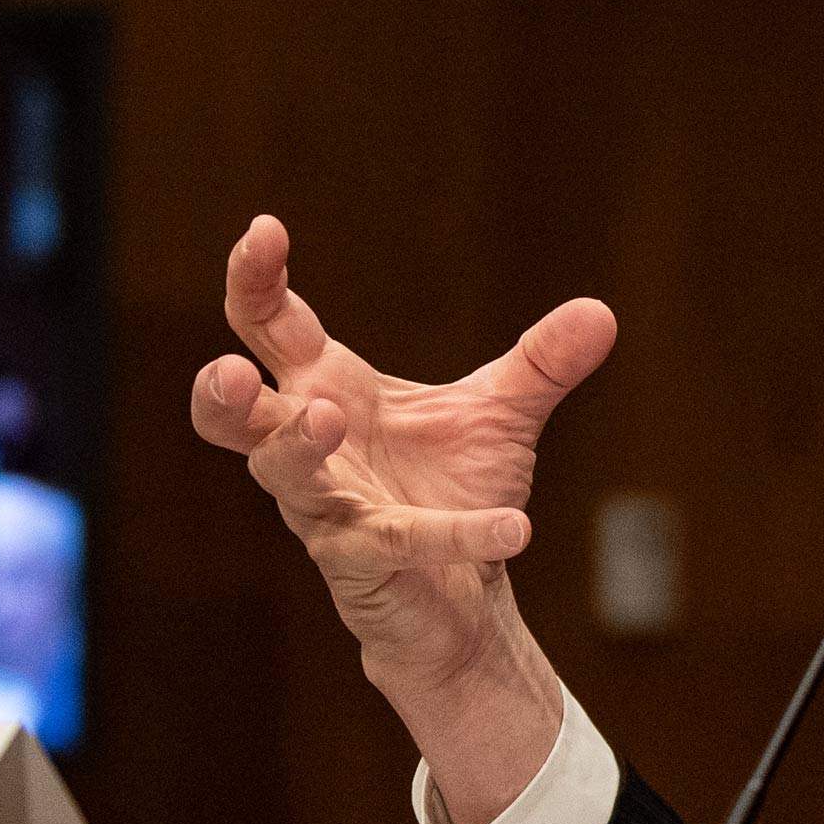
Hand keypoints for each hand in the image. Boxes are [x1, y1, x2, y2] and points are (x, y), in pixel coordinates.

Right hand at [189, 214, 614, 823]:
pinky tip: (515, 529)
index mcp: (326, 387)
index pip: (267, 324)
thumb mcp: (500, 416)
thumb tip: (602, 311)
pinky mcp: (361, 564)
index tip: (265, 228)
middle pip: (229, 416)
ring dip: (295, 445)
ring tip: (327, 416)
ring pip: (282, 476)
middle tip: (229, 371)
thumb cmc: (451, 490)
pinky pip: (394, 542)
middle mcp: (310, 447)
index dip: (255, 278)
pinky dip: (455, 532)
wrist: (464, 595)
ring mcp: (325, 508)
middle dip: (221, 392)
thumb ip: (541, 364)